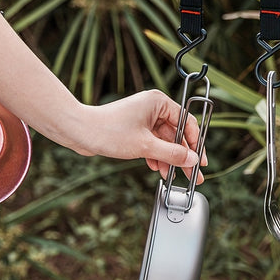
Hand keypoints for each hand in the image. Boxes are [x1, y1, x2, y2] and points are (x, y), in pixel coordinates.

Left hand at [71, 90, 207, 183]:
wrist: (79, 132)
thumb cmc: (109, 131)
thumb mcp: (146, 146)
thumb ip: (172, 154)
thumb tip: (192, 160)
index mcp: (159, 103)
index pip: (187, 123)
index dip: (195, 144)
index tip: (200, 161)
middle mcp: (153, 108)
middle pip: (177, 135)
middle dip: (183, 156)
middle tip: (193, 175)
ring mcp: (144, 120)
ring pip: (165, 142)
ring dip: (169, 160)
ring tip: (173, 177)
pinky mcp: (136, 130)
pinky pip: (153, 144)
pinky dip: (156, 157)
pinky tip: (157, 169)